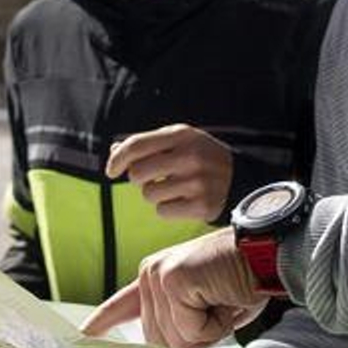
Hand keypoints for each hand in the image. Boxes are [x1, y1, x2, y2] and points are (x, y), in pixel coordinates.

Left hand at [84, 228, 267, 347]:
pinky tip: (224, 298)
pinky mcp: (173, 281)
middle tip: (219, 306)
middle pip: (159, 341)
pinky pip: (191, 332)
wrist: (269, 254)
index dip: (103, 323)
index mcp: (156, 275)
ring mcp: (158, 276)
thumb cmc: (243, 281)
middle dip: (195, 338)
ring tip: (223, 299)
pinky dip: (215, 327)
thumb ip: (181, 328)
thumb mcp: (206, 310)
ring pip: (176, 341)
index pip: (123, 305)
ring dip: (208, 332)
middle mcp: (150, 273)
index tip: (82, 336)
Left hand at [108, 124, 234, 221]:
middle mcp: (190, 156)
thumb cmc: (198, 156)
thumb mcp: (177, 140)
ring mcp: (197, 182)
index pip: (136, 145)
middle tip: (153, 178)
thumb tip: (114, 150)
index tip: (110, 171)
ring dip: (154, 194)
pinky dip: (167, 209)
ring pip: (148, 195)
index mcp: (181, 135)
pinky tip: (182, 200)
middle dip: (138, 179)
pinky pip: (162, 212)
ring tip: (173, 188)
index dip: (117, 159)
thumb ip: (146, 143)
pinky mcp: (202, 205)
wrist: (238, 176)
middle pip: (137, 173)